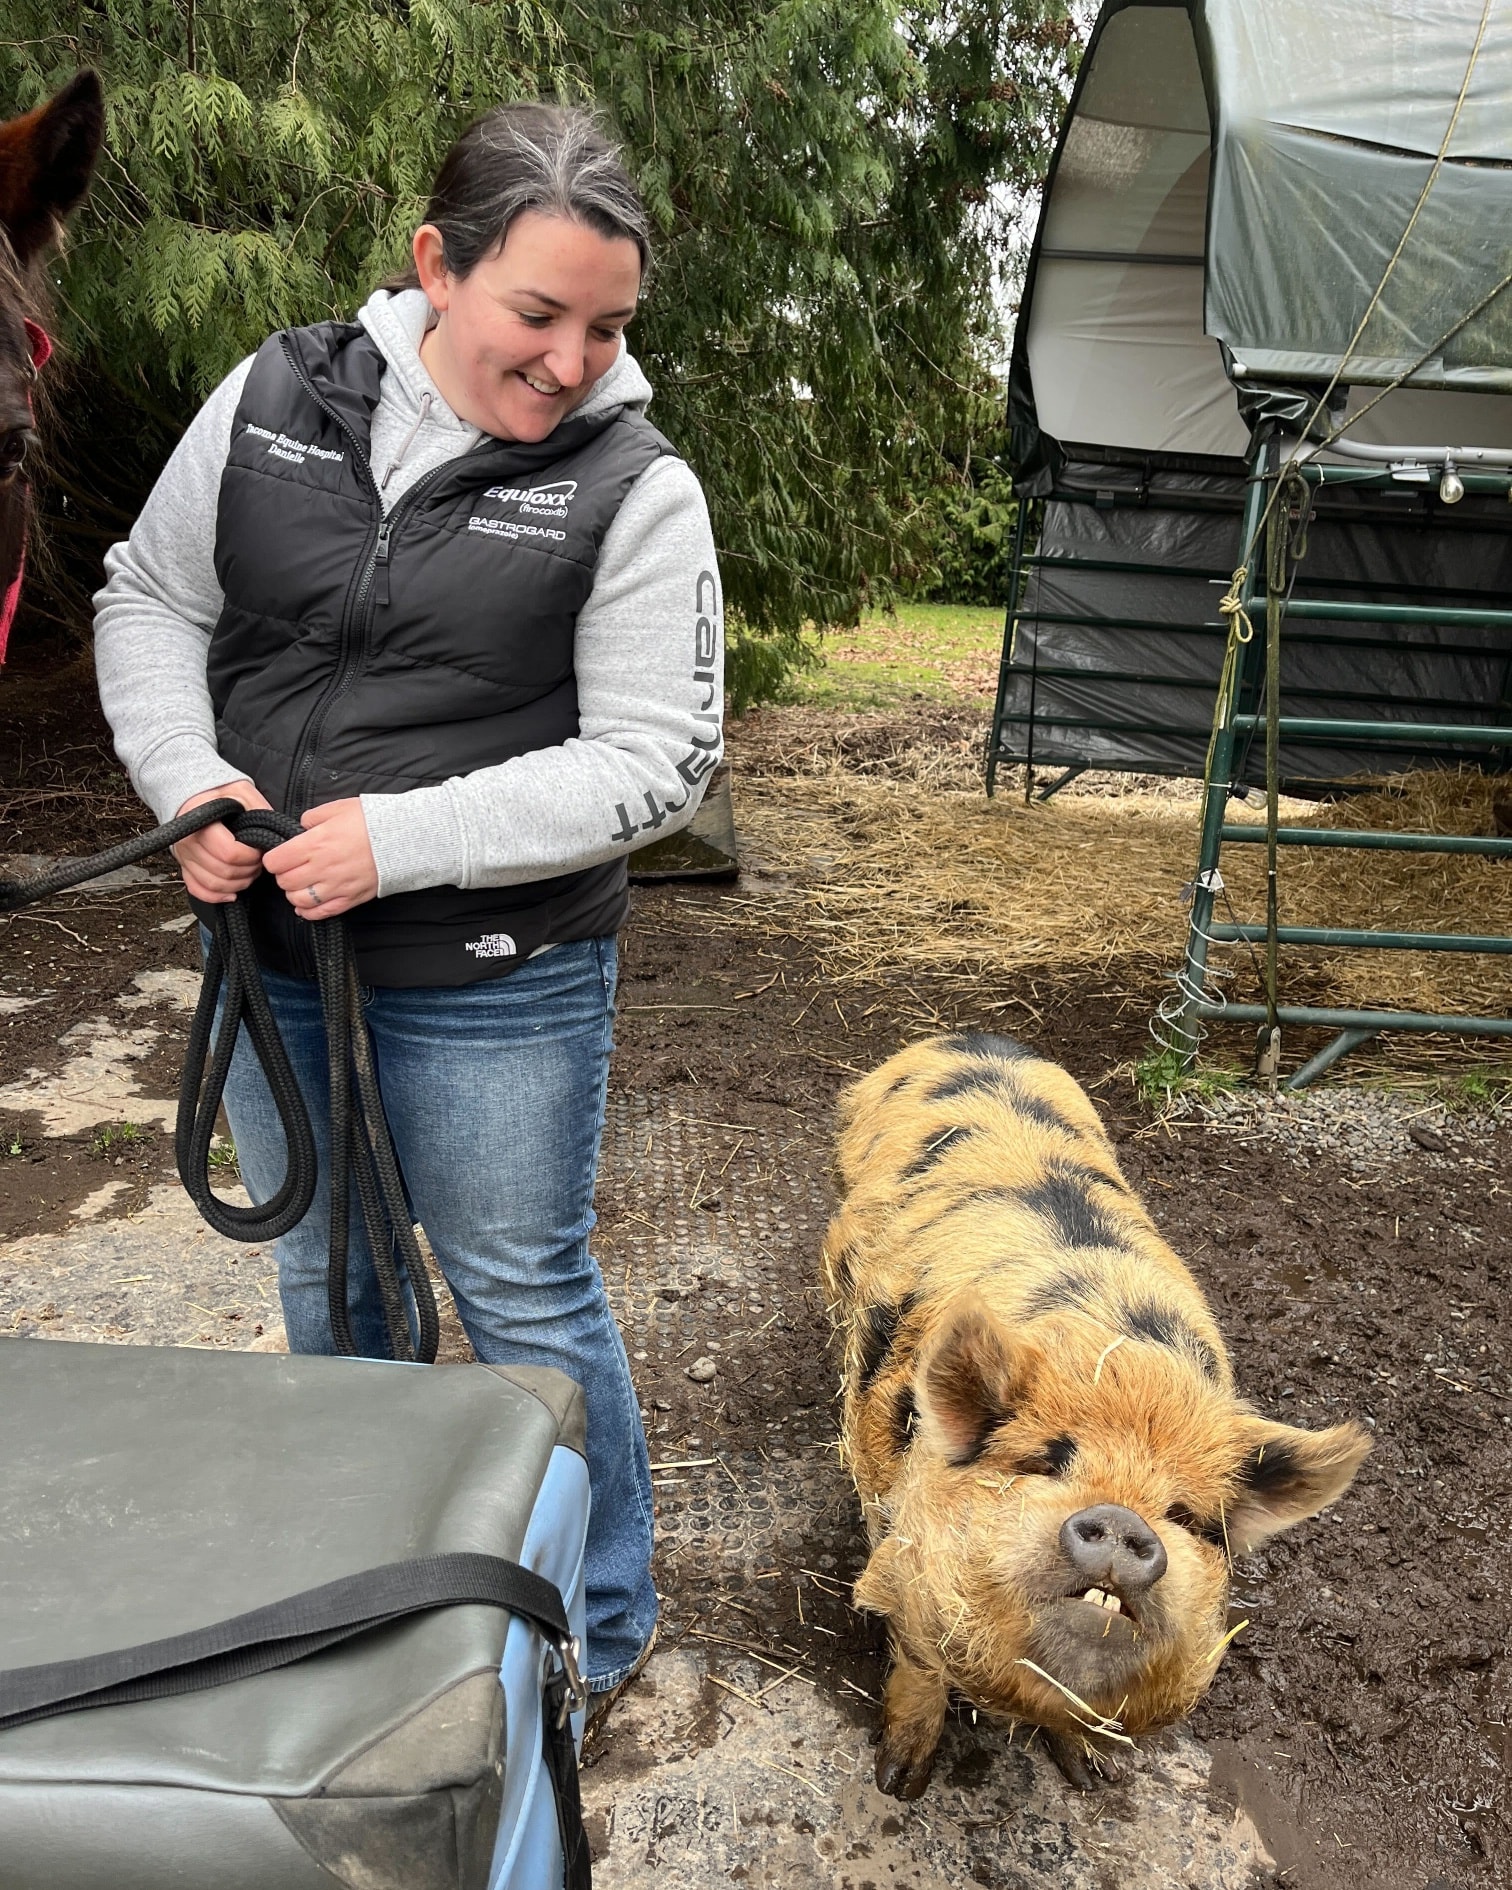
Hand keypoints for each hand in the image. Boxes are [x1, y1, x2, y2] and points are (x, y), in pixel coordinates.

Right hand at [173, 781, 272, 902]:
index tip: (259, 851)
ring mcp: (184, 856)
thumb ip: (259, 809)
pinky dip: (216, 896)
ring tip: (249, 872)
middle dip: (248, 871)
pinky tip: (232, 893)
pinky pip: (197, 890)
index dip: (250, 857)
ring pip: (213, 884)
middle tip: (258, 862)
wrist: (193, 793)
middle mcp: (188, 842)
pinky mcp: (185, 866)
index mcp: (200, 822)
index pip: (229, 853)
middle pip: (223, 872)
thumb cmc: (219, 792)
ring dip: (237, 884)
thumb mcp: (242, 791)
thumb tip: (276, 833)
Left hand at [263, 798, 378, 920]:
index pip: (275, 861)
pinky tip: (308, 903)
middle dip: (284, 875)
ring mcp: (336, 886)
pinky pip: (320, 913)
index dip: (274, 858)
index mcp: (314, 844)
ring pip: (298, 900)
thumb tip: (300, 828)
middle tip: (293, 867)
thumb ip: (312, 818)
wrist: (403, 838)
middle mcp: (321, 868)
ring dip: (295, 893)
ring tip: (303, 884)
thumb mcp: (337, 808)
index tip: (281, 855)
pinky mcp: (349, 899)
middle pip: (284, 882)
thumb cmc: (371, 821)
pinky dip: (309, 911)